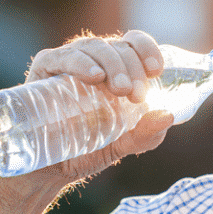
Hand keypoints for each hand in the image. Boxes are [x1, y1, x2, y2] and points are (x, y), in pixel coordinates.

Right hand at [21, 30, 174, 182]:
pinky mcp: (44, 70)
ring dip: (112, 64)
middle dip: (132, 68)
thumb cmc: (87, 150)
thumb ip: (147, 134)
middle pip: (118, 46)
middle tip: (136, 96)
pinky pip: (62, 57)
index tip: (156, 71)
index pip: (134, 43)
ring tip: (121, 90)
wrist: (49, 170)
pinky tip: (94, 76)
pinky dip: (80, 63)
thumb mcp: (123, 144)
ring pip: (94, 47)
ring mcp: (68, 62)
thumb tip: (168, 115)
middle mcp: (94, 59)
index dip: (148, 49)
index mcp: (116, 68)